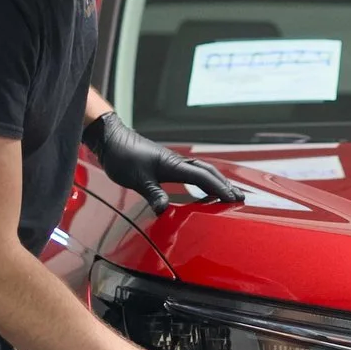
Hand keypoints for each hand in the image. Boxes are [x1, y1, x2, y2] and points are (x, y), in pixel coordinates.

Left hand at [83, 113, 241, 214]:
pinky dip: (203, 180)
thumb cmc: (123, 156)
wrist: (111, 139)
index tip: (233, 199)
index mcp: (173, 165)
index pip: (203, 178)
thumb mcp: (135, 179)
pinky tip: (203, 188)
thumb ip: (153, 194)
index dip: (220, 189)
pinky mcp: (166, 164)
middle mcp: (176, 162)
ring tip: (228, 194)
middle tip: (240, 197)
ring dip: (216, 182)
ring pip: (201, 171)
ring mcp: (172, 162)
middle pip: (208, 172)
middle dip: (225, 185)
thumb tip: (164, 210)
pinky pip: (192, 172)